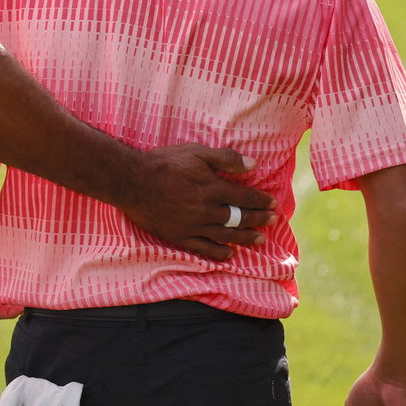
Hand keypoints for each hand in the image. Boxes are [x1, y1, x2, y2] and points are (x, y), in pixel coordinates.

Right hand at [127, 145, 276, 261]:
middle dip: (259, 219)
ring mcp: (194, 226)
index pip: (245, 198)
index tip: (272, 203)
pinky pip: (204, 248)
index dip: (261, 201)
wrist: (133, 181)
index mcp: (213, 189)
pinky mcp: (180, 236)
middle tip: (272, 221)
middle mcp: (207, 210)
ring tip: (260, 239)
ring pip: (226, 235)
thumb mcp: (196, 152)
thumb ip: (225, 158)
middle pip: (240, 219)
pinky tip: (229, 254)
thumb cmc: (164, 162)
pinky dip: (219, 252)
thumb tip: (253, 163)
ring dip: (246, 237)